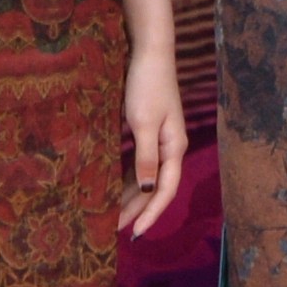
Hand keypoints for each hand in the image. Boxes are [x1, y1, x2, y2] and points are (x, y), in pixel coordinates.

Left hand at [116, 46, 187, 236]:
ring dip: (132, 198)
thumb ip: (147, 157)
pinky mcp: (147, 132)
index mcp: (174, 148)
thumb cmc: (147, 85)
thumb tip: (148, 190)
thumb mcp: (144, 122)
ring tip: (113, 216)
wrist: (149, 54)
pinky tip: (114, 189)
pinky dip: (128, 179)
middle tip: (115, 230)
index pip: (165, 191)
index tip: (136, 233)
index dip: (152, 213)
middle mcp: (170, 149)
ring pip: (147, 178)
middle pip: (156, 188)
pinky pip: (139, 164)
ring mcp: (159, 140)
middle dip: (138, 210)